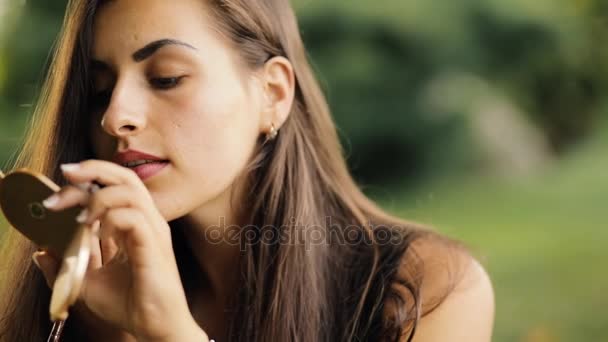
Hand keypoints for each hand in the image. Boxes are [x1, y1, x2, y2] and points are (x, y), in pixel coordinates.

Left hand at [32, 160, 208, 341]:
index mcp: (136, 224)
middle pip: (126, 177)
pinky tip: (100, 235)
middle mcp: (148, 221)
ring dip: (98, 197)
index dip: (89, 178)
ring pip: (130, 191)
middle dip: (93, 170)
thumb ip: (67, 265)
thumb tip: (42, 251)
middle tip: (66, 176)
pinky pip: (133, 217)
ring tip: (81, 218)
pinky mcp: (154, 244)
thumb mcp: (88, 282)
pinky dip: (110, 219)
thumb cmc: (129, 303)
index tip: (62, 183)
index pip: (116, 185)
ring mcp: (154, 230)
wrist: (152, 325)